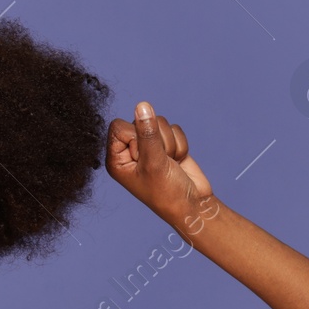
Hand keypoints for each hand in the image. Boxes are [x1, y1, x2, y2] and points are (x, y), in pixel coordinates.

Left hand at [105, 101, 215, 226]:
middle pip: (140, 120)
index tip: (144, 155)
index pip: (118, 126)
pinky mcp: (166, 145)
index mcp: (116, 158)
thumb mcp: (154, 162)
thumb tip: (142, 105)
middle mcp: (129, 150)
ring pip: (159, 122)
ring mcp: (149, 147)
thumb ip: (147, 133)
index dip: (135, 136)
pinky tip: (178, 161)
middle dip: (157, 140)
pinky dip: (180, 144)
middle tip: (160, 162)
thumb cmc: (166, 191)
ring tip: (169, 163)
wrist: (192, 204)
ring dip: (170, 143)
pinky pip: (174, 129)